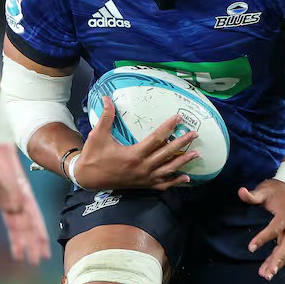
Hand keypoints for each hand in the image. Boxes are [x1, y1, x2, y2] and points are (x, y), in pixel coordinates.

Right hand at [0, 144, 50, 265]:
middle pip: (26, 230)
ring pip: (33, 225)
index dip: (17, 241)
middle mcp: (18, 203)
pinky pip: (34, 214)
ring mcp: (23, 199)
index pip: (14, 227)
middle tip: (34, 262)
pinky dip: (39, 227)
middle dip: (30, 246)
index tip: (19, 256)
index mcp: (7, 203)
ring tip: (42, 257)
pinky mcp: (25, 194)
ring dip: (37, 241)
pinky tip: (43, 239)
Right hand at [71, 96, 198, 190]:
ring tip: (196, 154)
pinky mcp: (143, 185)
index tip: (178, 118)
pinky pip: (163, 184)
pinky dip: (175, 181)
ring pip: (168, 169)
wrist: (88, 178)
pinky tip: (186, 178)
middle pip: (167, 153)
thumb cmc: (93, 156)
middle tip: (194, 134)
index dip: (168, 127)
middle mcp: (142, 167)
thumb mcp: (97, 135)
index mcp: (133, 154)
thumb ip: (106, 117)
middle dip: (182, 143)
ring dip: (183, 161)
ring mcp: (144, 178)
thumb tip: (107, 98)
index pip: (156, 138)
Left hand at [240, 178, 284, 279]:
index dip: (263, 238)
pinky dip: (279, 260)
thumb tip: (241, 192)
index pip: (275, 228)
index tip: (251, 247)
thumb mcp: (265, 189)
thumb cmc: (277, 189)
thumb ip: (253, 195)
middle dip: (276, 260)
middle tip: (267, 273)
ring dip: (278, 263)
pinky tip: (270, 269)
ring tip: (266, 275)